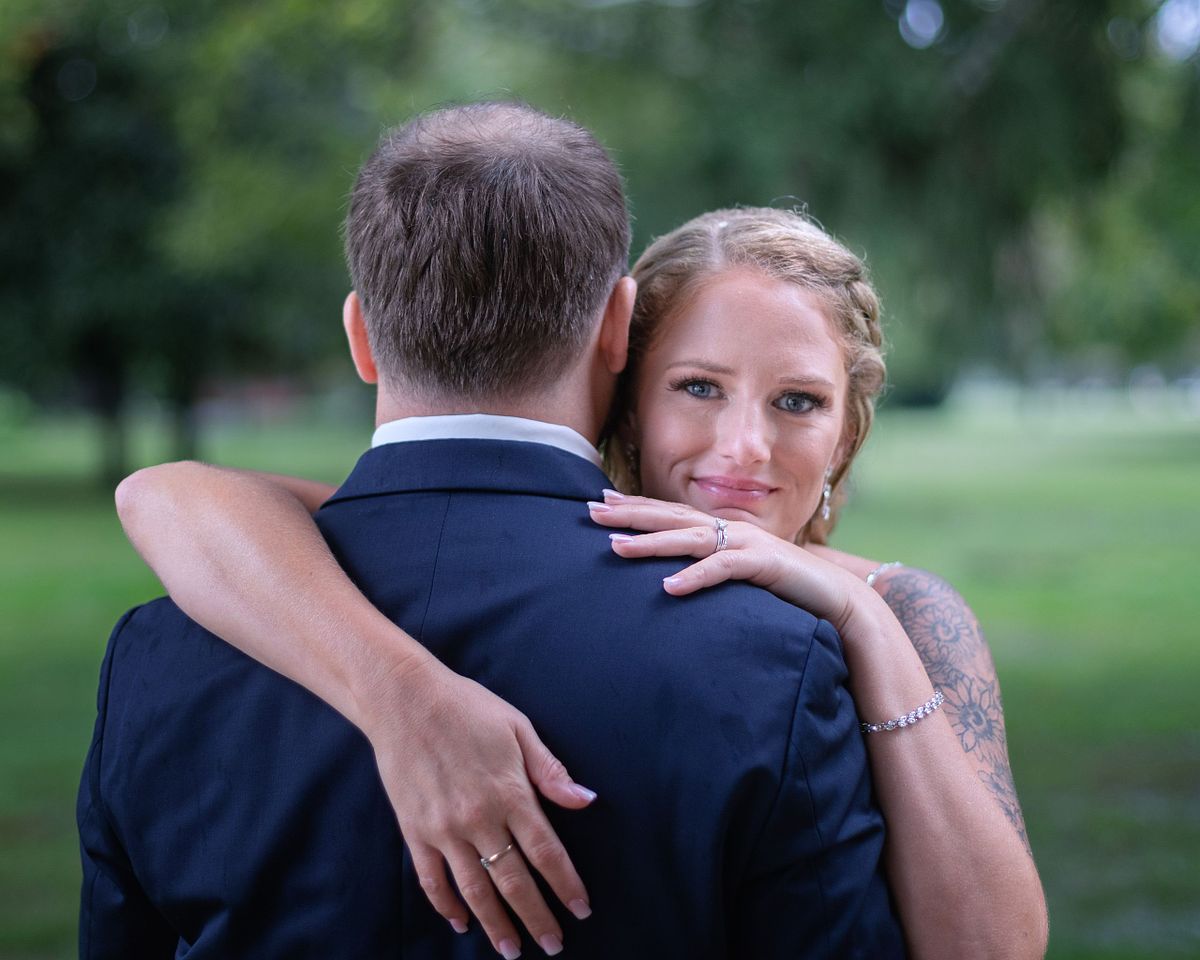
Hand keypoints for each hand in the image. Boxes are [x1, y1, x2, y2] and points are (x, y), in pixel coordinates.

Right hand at [360, 654, 595, 957]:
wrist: (404, 699)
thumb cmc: (467, 707)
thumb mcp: (518, 728)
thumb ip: (550, 770)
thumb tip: (586, 799)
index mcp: (510, 793)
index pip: (546, 852)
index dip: (566, 885)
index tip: (581, 910)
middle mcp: (478, 818)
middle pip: (514, 882)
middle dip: (536, 918)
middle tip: (553, 946)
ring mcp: (444, 829)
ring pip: (475, 890)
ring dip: (496, 924)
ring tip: (511, 950)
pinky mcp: (415, 831)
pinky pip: (432, 880)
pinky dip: (447, 906)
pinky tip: (462, 922)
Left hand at [587, 489, 858, 631]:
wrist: (835, 596)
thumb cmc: (782, 586)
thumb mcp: (738, 572)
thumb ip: (710, 565)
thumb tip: (672, 574)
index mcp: (721, 529)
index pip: (670, 512)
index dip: (635, 505)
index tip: (598, 501)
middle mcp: (729, 529)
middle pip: (671, 517)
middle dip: (630, 514)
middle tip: (590, 512)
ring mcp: (746, 544)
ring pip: (690, 539)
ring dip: (651, 543)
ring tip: (615, 548)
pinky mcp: (762, 565)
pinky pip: (722, 570)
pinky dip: (694, 578)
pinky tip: (667, 588)